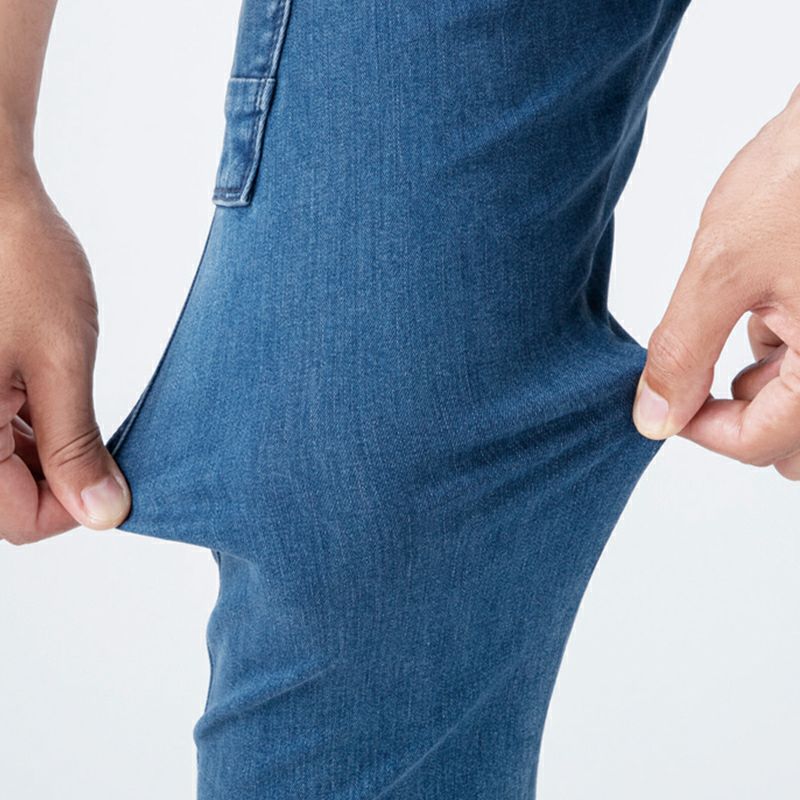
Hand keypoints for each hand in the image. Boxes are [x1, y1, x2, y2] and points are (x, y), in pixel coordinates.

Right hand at [0, 170, 129, 543]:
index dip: (76, 508)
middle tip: (104, 438)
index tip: (116, 476)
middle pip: (9, 497)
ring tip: (73, 403)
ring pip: (3, 465)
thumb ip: (74, 446)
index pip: (20, 521)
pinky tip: (51, 393)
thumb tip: (102, 513)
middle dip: (62, 478)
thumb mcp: (57, 363)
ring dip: (46, 451)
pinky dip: (26, 424)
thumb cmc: (14, 262)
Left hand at [633, 83, 799, 479]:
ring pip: (799, 399)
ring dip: (761, 382)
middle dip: (741, 416)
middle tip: (699, 370)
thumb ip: (685, 353)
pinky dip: (783, 348)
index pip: (760, 444)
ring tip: (739, 316)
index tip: (662, 402)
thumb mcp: (724, 271)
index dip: (699, 429)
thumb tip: (656, 417)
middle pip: (790, 438)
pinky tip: (764, 304)